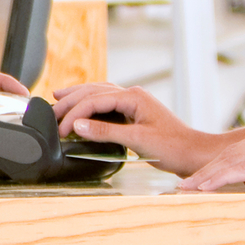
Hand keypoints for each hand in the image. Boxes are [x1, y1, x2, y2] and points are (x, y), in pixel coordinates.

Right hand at [48, 82, 209, 173]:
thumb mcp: (137, 140)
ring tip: (59, 97)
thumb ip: (106, 132)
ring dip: (78, 96)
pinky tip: (83, 107)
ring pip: (99, 93)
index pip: (95, 100)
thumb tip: (77, 126)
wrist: (194, 153)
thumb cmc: (174, 147)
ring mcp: (135, 102)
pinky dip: (90, 104)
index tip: (60, 129)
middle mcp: (133, 95)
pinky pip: (107, 102)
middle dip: (70, 99)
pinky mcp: (135, 112)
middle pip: (94, 91)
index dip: (74, 113)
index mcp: (134, 97)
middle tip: (50, 110)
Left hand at [167, 121, 244, 193]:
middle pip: (227, 156)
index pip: (235, 153)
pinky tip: (206, 188)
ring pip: (230, 162)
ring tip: (186, 190)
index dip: (213, 167)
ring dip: (205, 176)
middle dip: (202, 172)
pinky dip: (221, 179)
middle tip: (181, 187)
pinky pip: (244, 170)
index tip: (195, 180)